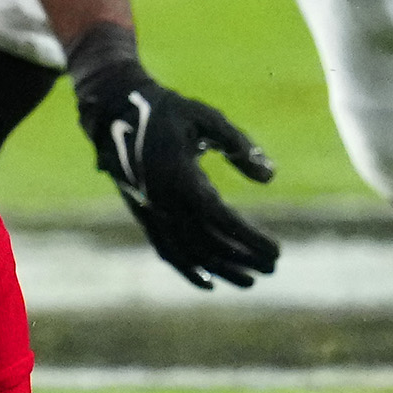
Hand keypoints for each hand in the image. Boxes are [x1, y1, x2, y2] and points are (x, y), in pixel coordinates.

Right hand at [66, 28, 279, 290]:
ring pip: (187, 252)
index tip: (276, 250)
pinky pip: (165, 249)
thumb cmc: (167, 111)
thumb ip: (239, 145)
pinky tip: (208, 282)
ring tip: (250, 281)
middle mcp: (162, 200)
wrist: (115, 110)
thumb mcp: (206, 118)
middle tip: (273, 267)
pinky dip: (186, 269)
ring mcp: (150, 210)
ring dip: (220, 270)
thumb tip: (269, 177)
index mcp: (179, 176)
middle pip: (207, 242)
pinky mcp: (143, 213)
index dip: (249, 239)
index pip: (220, 219)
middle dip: (242, 258)